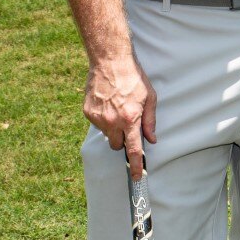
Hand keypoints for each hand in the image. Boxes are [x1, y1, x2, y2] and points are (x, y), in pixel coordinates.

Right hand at [84, 54, 155, 178]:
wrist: (110, 62)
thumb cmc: (134, 78)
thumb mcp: (150, 98)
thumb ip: (150, 121)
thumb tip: (152, 139)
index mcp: (130, 119)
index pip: (133, 149)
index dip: (137, 165)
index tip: (137, 177)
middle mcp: (112, 122)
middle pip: (117, 145)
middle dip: (123, 140)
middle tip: (128, 125)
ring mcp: (98, 118)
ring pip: (107, 135)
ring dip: (113, 128)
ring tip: (118, 108)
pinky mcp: (87, 112)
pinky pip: (98, 124)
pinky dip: (104, 118)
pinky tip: (108, 103)